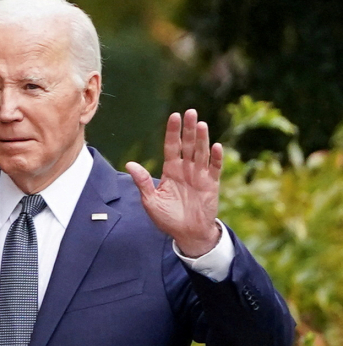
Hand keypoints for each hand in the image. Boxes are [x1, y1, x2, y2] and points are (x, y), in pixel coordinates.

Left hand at [126, 109, 223, 257]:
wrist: (187, 233)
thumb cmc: (167, 218)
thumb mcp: (151, 201)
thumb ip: (143, 182)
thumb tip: (129, 165)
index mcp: (171, 170)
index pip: (172, 146)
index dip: (172, 132)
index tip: (174, 116)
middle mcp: (186, 169)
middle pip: (188, 145)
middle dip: (188, 129)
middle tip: (190, 112)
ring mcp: (200, 175)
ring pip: (201, 153)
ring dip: (201, 139)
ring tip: (200, 124)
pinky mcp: (211, 184)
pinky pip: (214, 169)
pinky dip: (216, 158)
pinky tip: (216, 146)